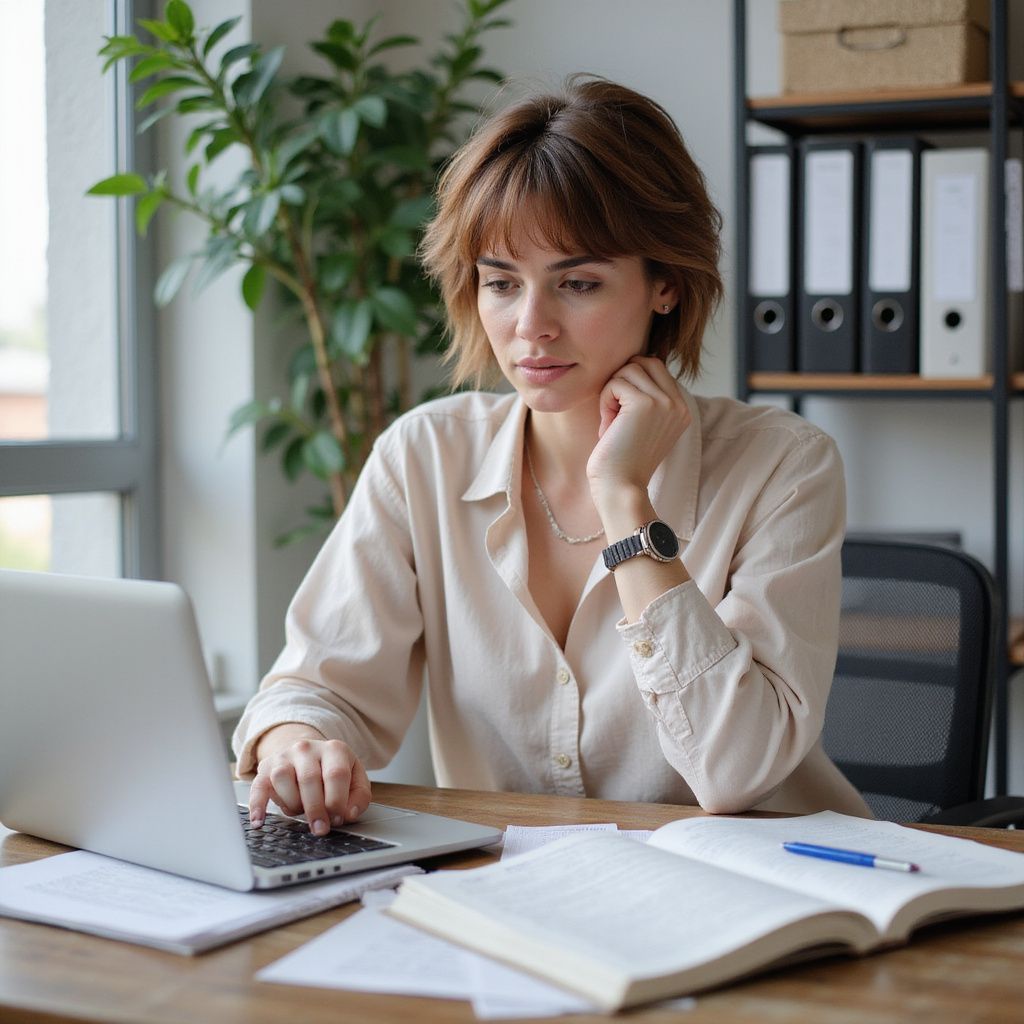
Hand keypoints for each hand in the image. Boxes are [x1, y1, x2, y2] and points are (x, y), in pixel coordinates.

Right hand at [248, 724, 371, 834]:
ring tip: (300, 812)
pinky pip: (257, 786)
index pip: (336, 774)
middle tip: (320, 829)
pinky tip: (259, 822)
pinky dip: (257, 805)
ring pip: (282, 778)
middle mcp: (307, 748)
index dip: (337, 801)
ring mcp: (284, 756)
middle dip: (315, 809)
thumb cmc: (332, 771)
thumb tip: (350, 814)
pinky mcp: (265, 768)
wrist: (307, 753)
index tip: (338, 819)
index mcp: (334, 749)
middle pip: (309, 779)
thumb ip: (359, 796)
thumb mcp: (355, 778)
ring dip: (292, 803)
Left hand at [586, 356, 690, 512]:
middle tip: (615, 413)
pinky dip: (605, 402)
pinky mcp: (645, 404)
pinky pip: (615, 383)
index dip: (631, 383)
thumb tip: (631, 364)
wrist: (621, 489)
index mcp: (682, 409)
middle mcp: (678, 404)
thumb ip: (645, 398)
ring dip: (612, 392)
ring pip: (629, 369)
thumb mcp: (641, 426)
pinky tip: (608, 427)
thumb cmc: (622, 461)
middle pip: (644, 362)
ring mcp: (664, 402)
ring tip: (612, 422)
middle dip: (622, 381)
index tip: (623, 415)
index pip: (655, 368)